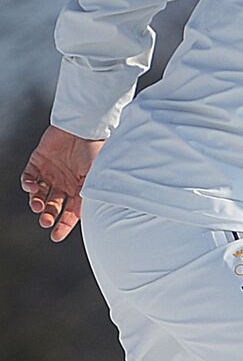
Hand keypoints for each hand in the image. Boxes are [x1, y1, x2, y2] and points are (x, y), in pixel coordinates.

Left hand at [19, 125, 103, 242]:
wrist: (83, 124)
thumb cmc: (95, 148)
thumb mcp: (97, 174)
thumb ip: (91, 193)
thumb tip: (90, 214)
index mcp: (80, 188)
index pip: (71, 212)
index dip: (63, 225)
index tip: (55, 236)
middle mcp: (65, 183)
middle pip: (53, 206)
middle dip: (47, 216)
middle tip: (45, 221)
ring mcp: (50, 173)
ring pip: (38, 195)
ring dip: (36, 203)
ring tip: (37, 205)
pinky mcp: (38, 162)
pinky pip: (28, 178)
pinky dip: (28, 186)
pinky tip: (32, 187)